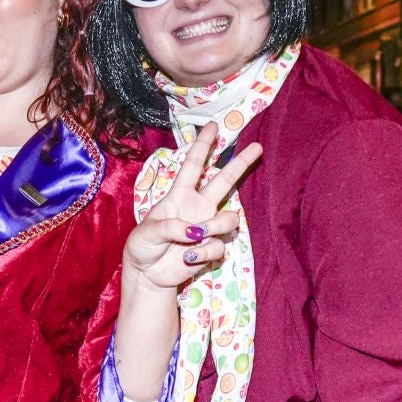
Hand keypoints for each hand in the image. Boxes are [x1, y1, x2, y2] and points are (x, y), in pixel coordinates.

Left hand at [124, 123, 263, 291]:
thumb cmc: (143, 247)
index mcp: (179, 196)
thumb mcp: (147, 233)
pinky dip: (204, 253)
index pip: (193, 166)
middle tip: (258, 147)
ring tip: (195, 238)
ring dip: (215, 227)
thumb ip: (170, 227)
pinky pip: (219, 246)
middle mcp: (198, 207)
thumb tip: (194, 230)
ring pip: (229, 218)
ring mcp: (207, 227)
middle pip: (224, 181)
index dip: (202, 146)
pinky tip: (188, 258)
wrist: (147, 275)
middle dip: (241, 164)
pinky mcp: (212, 248)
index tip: (212, 126)